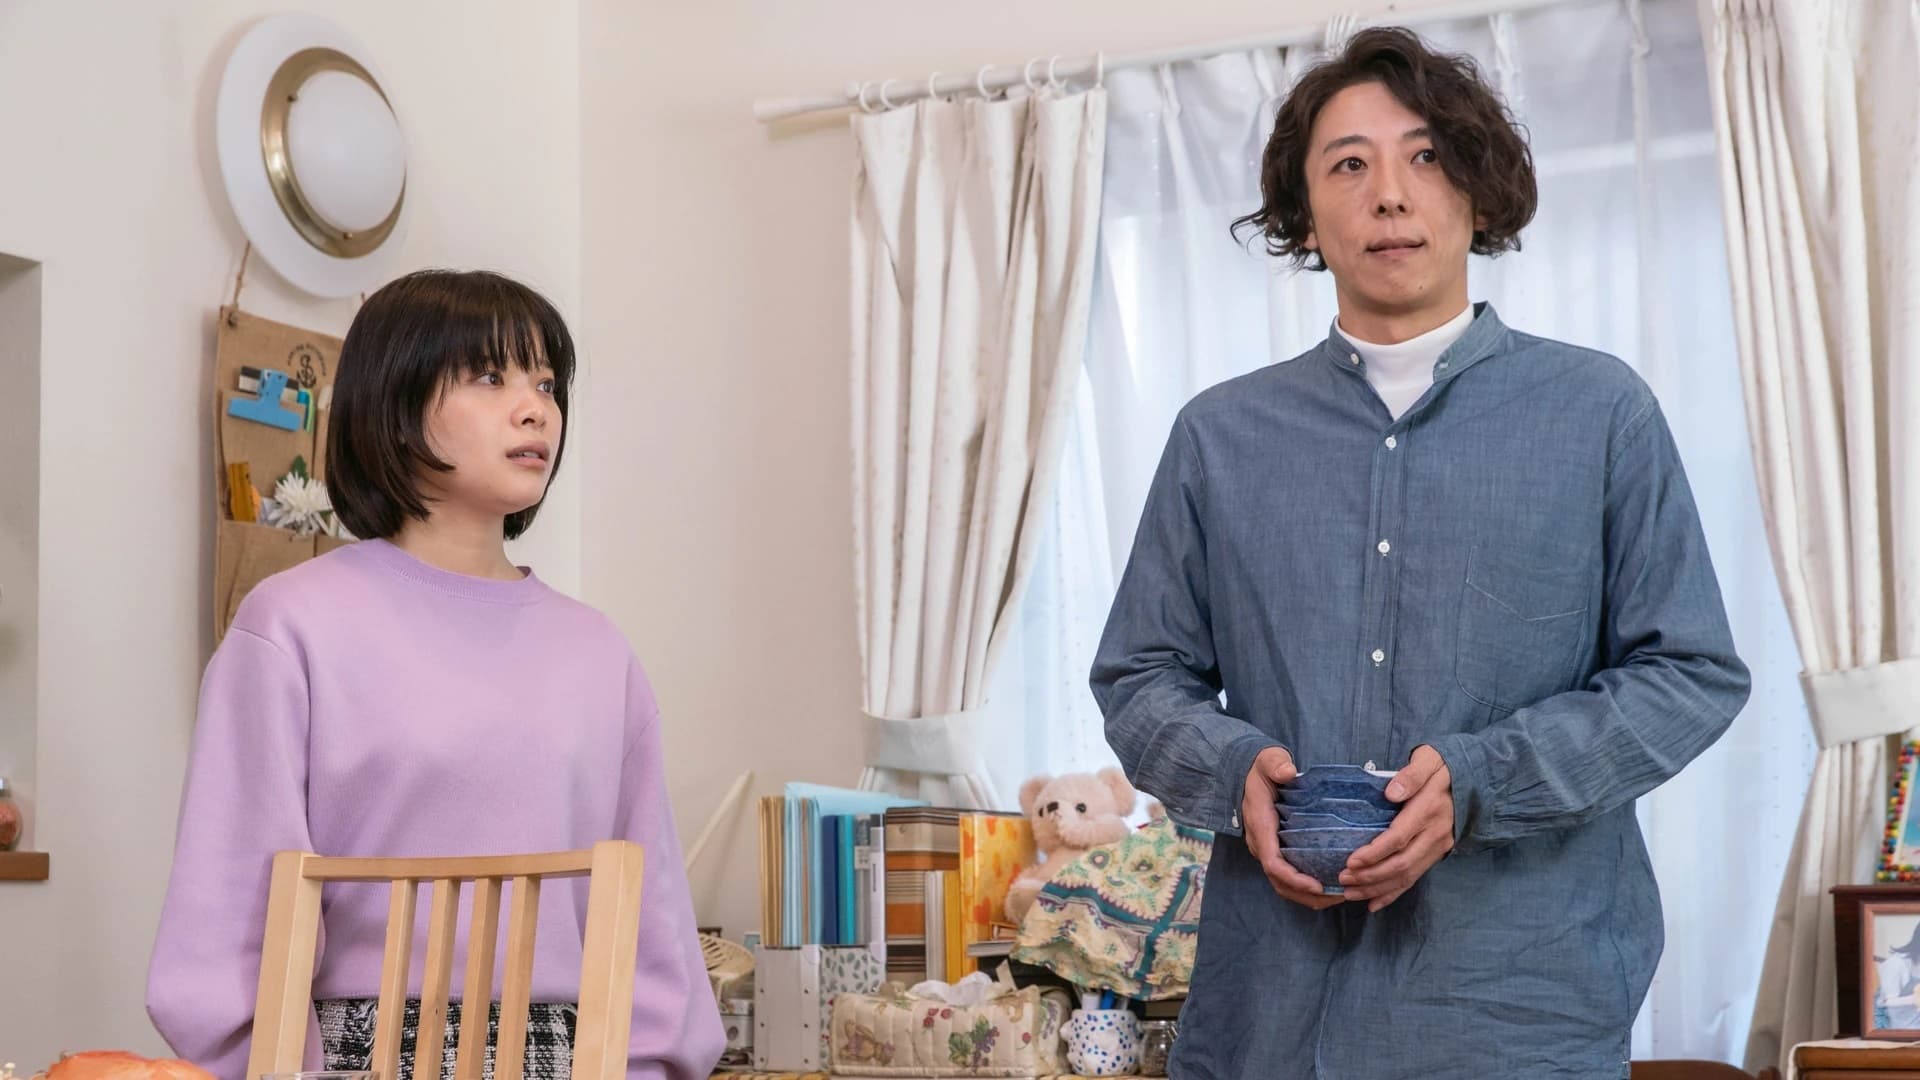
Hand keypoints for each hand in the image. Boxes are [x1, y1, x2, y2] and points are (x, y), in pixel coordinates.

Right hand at [1242, 747, 1341, 909]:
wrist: (1247, 772)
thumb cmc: (1262, 768)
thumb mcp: (1268, 760)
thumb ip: (1276, 765)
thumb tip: (1288, 772)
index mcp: (1261, 826)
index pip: (1273, 863)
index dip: (1294, 878)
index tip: (1317, 885)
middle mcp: (1261, 843)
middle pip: (1280, 882)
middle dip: (1306, 895)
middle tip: (1337, 896)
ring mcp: (1267, 849)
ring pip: (1283, 885)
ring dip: (1308, 896)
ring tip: (1338, 896)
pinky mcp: (1275, 850)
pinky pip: (1287, 877)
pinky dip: (1306, 888)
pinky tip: (1329, 886)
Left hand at [1339, 745, 1454, 911]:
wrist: (1475, 780)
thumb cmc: (1442, 767)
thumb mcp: (1429, 759)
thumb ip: (1411, 775)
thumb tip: (1392, 792)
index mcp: (1429, 809)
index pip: (1399, 838)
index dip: (1374, 853)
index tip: (1351, 861)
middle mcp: (1435, 833)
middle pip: (1401, 864)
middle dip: (1370, 876)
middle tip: (1343, 879)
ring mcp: (1438, 846)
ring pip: (1407, 876)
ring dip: (1378, 888)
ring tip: (1351, 893)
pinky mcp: (1437, 854)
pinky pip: (1415, 878)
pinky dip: (1393, 893)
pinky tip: (1374, 903)